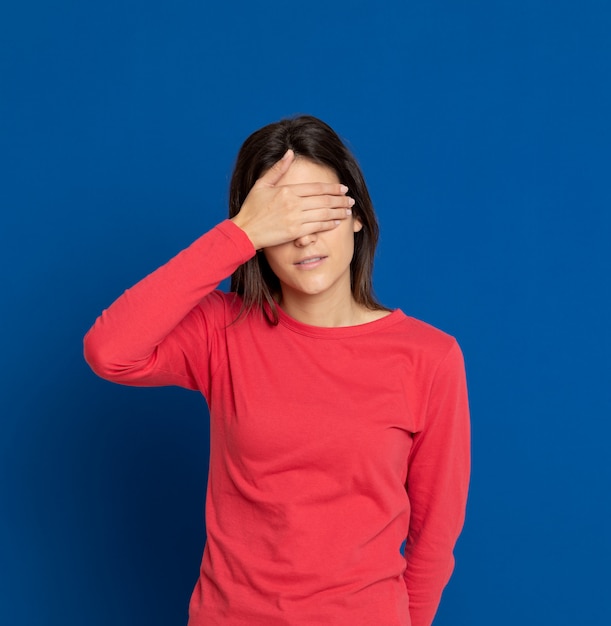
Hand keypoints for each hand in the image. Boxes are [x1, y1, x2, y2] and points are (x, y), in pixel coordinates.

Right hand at [230, 150, 354, 249]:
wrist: (245, 231)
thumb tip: (290, 152)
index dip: (332, 188)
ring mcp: (295, 218)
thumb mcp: (262, 184)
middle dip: (340, 200)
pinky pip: (317, 227)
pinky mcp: (295, 232)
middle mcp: (294, 203)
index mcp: (287, 190)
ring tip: (348, 211)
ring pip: (324, 213)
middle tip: (351, 200)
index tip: (343, 189)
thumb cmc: (251, 209)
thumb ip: (278, 169)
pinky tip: (337, 222)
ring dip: (338, 212)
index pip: (316, 188)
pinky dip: (329, 224)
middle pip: (324, 200)